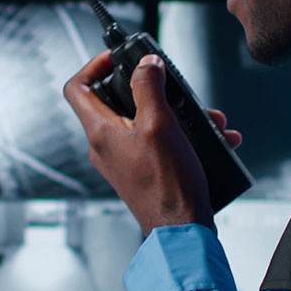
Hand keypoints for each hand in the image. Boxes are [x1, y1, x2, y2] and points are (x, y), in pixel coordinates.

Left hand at [63, 51, 241, 234]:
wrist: (182, 232)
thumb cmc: (167, 185)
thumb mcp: (160, 125)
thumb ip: (149, 88)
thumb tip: (146, 64)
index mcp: (100, 132)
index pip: (76, 88)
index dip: (93, 66)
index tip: (117, 58)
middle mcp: (106, 146)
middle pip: (116, 101)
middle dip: (153, 90)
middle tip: (173, 87)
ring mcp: (123, 161)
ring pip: (144, 122)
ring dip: (177, 114)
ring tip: (207, 119)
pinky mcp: (142, 172)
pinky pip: (159, 143)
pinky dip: (183, 137)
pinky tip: (214, 139)